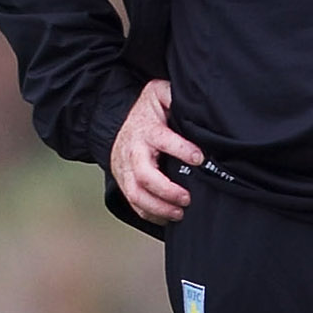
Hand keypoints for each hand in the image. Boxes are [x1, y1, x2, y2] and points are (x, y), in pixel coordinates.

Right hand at [109, 78, 203, 224]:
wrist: (113, 124)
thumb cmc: (144, 112)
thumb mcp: (157, 94)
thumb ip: (172, 94)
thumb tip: (192, 98)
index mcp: (147, 130)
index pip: (163, 140)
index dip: (181, 150)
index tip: (199, 158)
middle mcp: (134, 152)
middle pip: (145, 176)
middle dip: (167, 191)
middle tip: (187, 198)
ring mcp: (127, 171)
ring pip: (137, 195)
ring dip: (159, 208)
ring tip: (179, 213)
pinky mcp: (125, 183)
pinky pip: (134, 204)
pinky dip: (150, 215)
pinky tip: (167, 218)